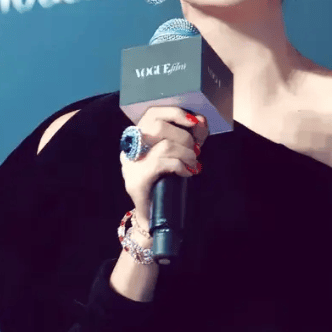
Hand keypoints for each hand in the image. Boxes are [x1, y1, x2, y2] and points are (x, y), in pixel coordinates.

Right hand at [119, 106, 209, 225]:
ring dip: (186, 153)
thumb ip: (190, 137)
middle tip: (196, 150)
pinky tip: (187, 173)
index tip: (194, 121)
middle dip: (184, 136)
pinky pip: (162, 163)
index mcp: (138, 139)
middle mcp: (130, 149)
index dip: (174, 113)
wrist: (156, 218)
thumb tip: (200, 121)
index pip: (152, 114)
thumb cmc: (168, 183)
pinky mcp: (137, 180)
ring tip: (193, 163)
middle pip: (156, 126)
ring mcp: (131, 165)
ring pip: (163, 146)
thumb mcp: (180, 155)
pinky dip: (180, 166)